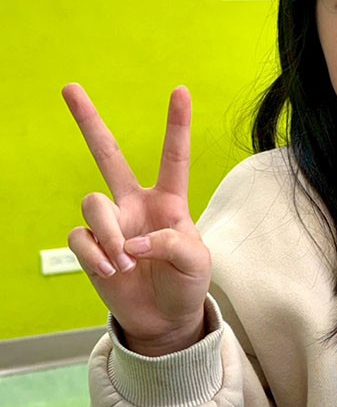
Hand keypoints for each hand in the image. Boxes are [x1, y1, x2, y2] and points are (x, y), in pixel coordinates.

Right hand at [63, 84, 211, 355]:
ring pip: (93, 203)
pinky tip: (111, 271)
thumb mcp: (197, 263)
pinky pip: (81, 238)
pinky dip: (95, 255)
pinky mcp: (91, 246)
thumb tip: (132, 243)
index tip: (180, 91)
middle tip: (70, 87)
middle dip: (89, 122)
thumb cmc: (185, 283)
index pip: (173, 157)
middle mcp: (135, 204)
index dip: (177, 125)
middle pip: (108, 154)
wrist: (163, 319)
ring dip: (108, 233)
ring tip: (125, 262)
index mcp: (169, 200)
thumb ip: (172, 244)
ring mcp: (111, 224)